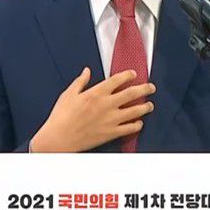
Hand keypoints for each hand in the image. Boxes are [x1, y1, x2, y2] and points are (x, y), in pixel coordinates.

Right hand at [30, 68, 154, 151]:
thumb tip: (87, 71)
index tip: (133, 74)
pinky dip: (137, 125)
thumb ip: (80, 81)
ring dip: (145, 107)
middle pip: (132, 93)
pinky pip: (129, 129)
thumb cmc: (61, 117)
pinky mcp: (110, 133)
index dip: (128, 75)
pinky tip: (139, 123)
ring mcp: (110, 120)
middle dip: (144, 89)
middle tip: (151, 87)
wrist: (59, 139)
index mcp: (96, 93)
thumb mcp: (69, 94)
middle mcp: (106, 105)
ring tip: (150, 105)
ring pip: (135, 111)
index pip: (117, 80)